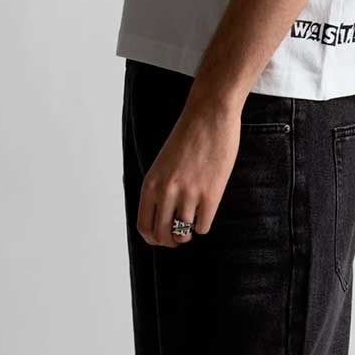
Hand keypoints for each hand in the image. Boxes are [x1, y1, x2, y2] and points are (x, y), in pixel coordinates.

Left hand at [136, 94, 242, 247]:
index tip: (163, 237)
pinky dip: (204, 224)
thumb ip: (160, 187)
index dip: (154, 238)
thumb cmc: (188, 135)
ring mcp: (188, 193)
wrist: (210, 114)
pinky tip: (206, 211)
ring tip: (194, 222)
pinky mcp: (210, 194)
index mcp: (151, 182)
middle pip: (162, 236)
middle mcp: (166, 191)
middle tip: (180, 235)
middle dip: (171, 241)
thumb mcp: (163, 162)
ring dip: (188, 233)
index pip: (144, 226)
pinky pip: (203, 226)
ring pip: (183, 234)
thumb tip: (165, 216)